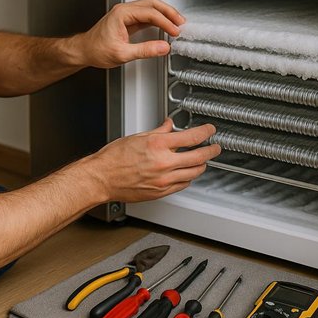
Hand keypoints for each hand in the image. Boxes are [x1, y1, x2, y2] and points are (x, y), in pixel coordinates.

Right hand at [73, 119, 221, 203]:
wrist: (102, 178)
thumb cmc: (113, 158)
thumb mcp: (137, 137)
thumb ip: (158, 131)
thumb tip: (169, 125)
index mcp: (157, 145)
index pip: (191, 137)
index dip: (205, 132)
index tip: (210, 130)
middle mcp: (163, 163)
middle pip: (199, 157)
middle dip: (211, 150)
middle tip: (215, 147)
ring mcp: (163, 180)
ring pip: (194, 173)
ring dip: (201, 165)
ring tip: (203, 161)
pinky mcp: (161, 192)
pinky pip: (183, 185)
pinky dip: (188, 178)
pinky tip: (187, 174)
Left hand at [75, 0, 184, 68]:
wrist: (84, 51)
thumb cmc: (96, 50)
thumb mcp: (122, 54)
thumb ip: (145, 50)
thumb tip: (163, 47)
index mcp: (121, 14)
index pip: (150, 13)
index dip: (165, 22)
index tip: (175, 31)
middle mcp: (124, 10)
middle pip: (153, 4)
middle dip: (169, 12)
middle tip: (181, 23)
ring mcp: (126, 13)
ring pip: (151, 6)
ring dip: (165, 13)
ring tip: (177, 23)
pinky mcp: (128, 19)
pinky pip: (147, 14)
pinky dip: (158, 18)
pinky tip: (165, 25)